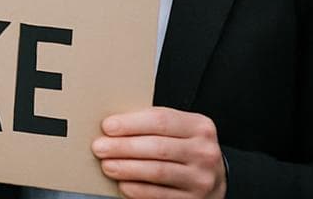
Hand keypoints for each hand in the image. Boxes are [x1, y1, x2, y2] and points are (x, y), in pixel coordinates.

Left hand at [92, 107, 226, 197]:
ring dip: (127, 168)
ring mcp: (201, 178)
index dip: (130, 123)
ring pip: (157, 171)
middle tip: (99, 147)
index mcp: (199, 127)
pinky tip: (123, 184)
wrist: (213, 178)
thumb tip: (111, 125)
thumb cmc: (184, 147)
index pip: (161, 120)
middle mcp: (204, 152)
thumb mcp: (179, 129)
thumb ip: (152, 124)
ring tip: (107, 165)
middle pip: (157, 147)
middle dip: (123, 147)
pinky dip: (137, 189)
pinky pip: (160, 195)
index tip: (107, 127)